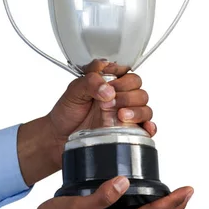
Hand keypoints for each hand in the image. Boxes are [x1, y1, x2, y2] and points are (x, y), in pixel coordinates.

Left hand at [17, 60, 154, 184]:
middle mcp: (119, 96)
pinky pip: (147, 127)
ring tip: (121, 115)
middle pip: (139, 89)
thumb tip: (108, 89)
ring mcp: (125, 114)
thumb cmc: (67, 112)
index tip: (109, 84)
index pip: (126, 72)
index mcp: (108, 82)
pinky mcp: (128, 130)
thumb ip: (89, 82)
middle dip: (127, 95)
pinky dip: (149, 126)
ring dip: (137, 110)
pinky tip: (143, 127)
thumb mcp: (73, 91)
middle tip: (110, 102)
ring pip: (145, 107)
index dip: (120, 77)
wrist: (59, 137)